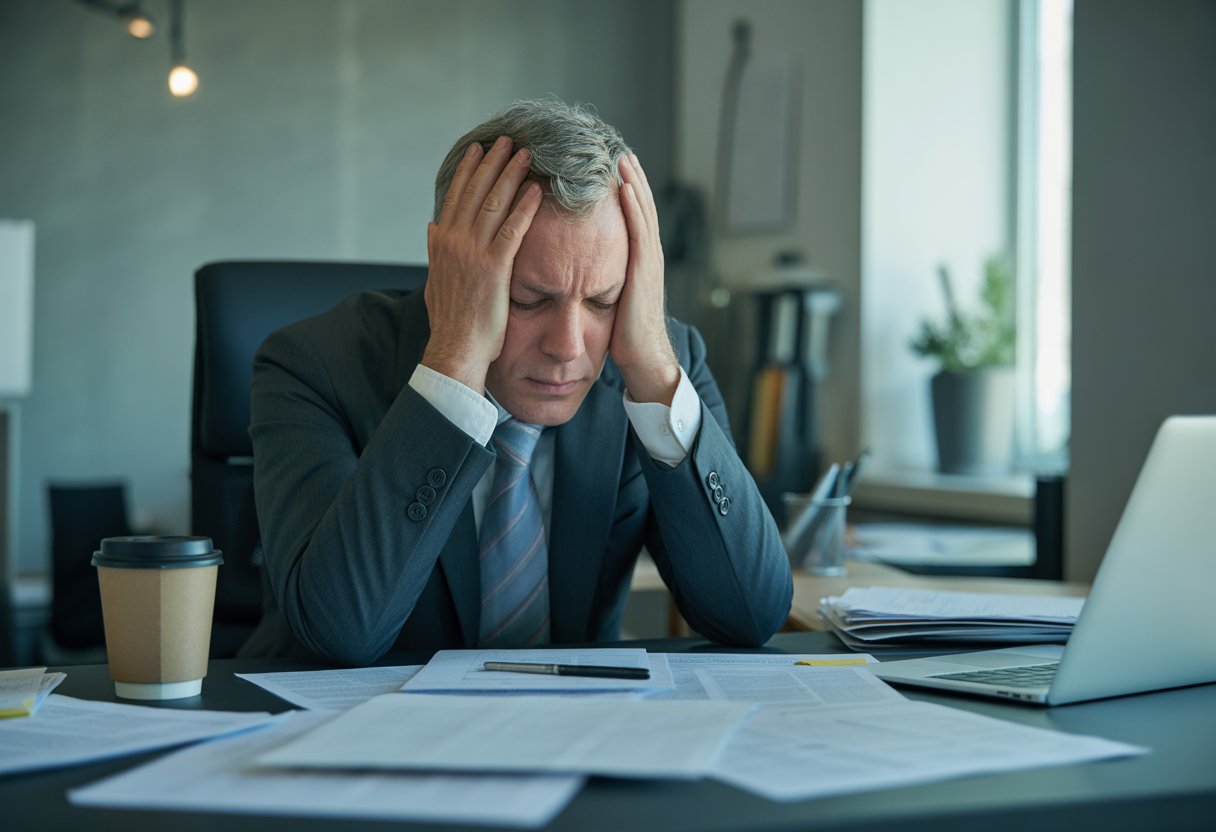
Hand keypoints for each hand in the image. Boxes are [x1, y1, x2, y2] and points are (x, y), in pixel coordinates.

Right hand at [422, 136, 542, 391]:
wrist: (455, 349)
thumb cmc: (451, 322)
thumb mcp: (435, 280)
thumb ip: (435, 251)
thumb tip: (432, 226)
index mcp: (441, 242)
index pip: (456, 197)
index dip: (469, 171)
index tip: (480, 150)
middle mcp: (454, 242)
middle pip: (476, 192)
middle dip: (493, 163)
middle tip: (508, 140)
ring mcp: (473, 253)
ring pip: (494, 204)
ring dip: (511, 176)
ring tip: (526, 155)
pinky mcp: (493, 268)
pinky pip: (512, 230)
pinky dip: (524, 208)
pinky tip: (536, 191)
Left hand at [613, 154, 679, 404]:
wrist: (643, 358)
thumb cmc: (623, 335)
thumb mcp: (609, 298)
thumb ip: (600, 278)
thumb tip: (580, 269)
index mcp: (638, 260)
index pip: (633, 216)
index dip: (626, 190)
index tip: (613, 166)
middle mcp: (648, 256)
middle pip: (641, 206)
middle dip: (631, 177)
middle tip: (620, 150)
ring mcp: (649, 262)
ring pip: (642, 212)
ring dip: (633, 182)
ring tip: (622, 157)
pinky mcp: (644, 271)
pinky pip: (639, 232)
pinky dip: (633, 207)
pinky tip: (623, 188)